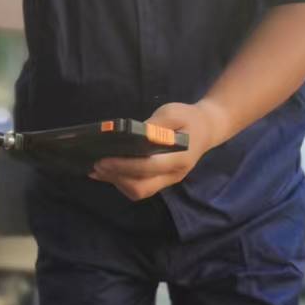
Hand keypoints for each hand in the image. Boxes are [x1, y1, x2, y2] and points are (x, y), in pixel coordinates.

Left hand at [89, 101, 233, 201]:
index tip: (103, 159)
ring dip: (117, 182)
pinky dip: (122, 181)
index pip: (148, 167)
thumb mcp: (173, 113)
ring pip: (139, 191)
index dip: (124, 165)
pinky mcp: (161, 181)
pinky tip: (108, 172)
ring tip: (97, 170)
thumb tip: (130, 134)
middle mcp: (174, 175)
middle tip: (96, 166)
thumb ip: (154, 125)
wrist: (208, 129)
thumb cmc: (189, 119)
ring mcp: (168, 181)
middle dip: (117, 179)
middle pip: (142, 187)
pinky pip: (140, 187)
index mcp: (180, 158)